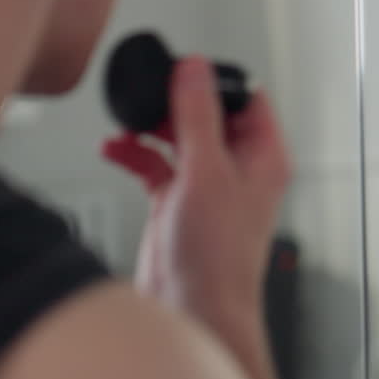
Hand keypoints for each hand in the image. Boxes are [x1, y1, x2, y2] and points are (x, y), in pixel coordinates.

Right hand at [102, 56, 291, 336]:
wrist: (194, 309)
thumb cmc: (217, 257)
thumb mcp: (206, 172)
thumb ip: (198, 117)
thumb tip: (195, 69)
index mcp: (263, 156)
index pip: (249, 99)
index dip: (219, 81)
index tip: (188, 70)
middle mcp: (238, 168)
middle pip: (209, 114)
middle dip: (177, 103)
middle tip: (151, 94)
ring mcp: (207, 185)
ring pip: (179, 137)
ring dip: (152, 127)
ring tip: (130, 120)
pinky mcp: (177, 201)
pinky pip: (155, 164)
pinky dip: (135, 153)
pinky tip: (115, 148)